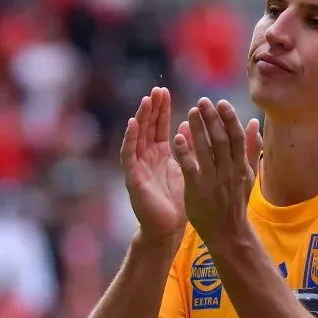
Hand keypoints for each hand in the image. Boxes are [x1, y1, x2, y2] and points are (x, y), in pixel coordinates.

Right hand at [120, 87, 188, 241]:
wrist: (168, 228)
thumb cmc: (178, 201)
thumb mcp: (185, 168)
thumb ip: (186, 148)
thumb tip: (188, 124)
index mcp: (160, 154)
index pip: (159, 126)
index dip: (161, 109)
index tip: (165, 91)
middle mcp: (147, 157)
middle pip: (147, 127)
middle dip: (151, 108)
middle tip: (156, 90)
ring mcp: (138, 166)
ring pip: (137, 137)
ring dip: (141, 118)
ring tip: (145, 101)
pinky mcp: (132, 177)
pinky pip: (129, 154)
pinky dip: (130, 138)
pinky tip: (132, 124)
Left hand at [173, 98, 261, 245]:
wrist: (228, 233)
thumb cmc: (236, 201)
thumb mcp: (249, 175)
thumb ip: (251, 148)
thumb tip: (255, 122)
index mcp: (242, 167)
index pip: (236, 137)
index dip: (229, 119)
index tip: (221, 102)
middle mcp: (229, 171)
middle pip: (221, 140)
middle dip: (212, 119)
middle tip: (202, 101)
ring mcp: (213, 181)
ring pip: (206, 150)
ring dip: (198, 130)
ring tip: (191, 112)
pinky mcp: (197, 190)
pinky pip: (190, 167)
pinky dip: (184, 152)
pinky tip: (177, 136)